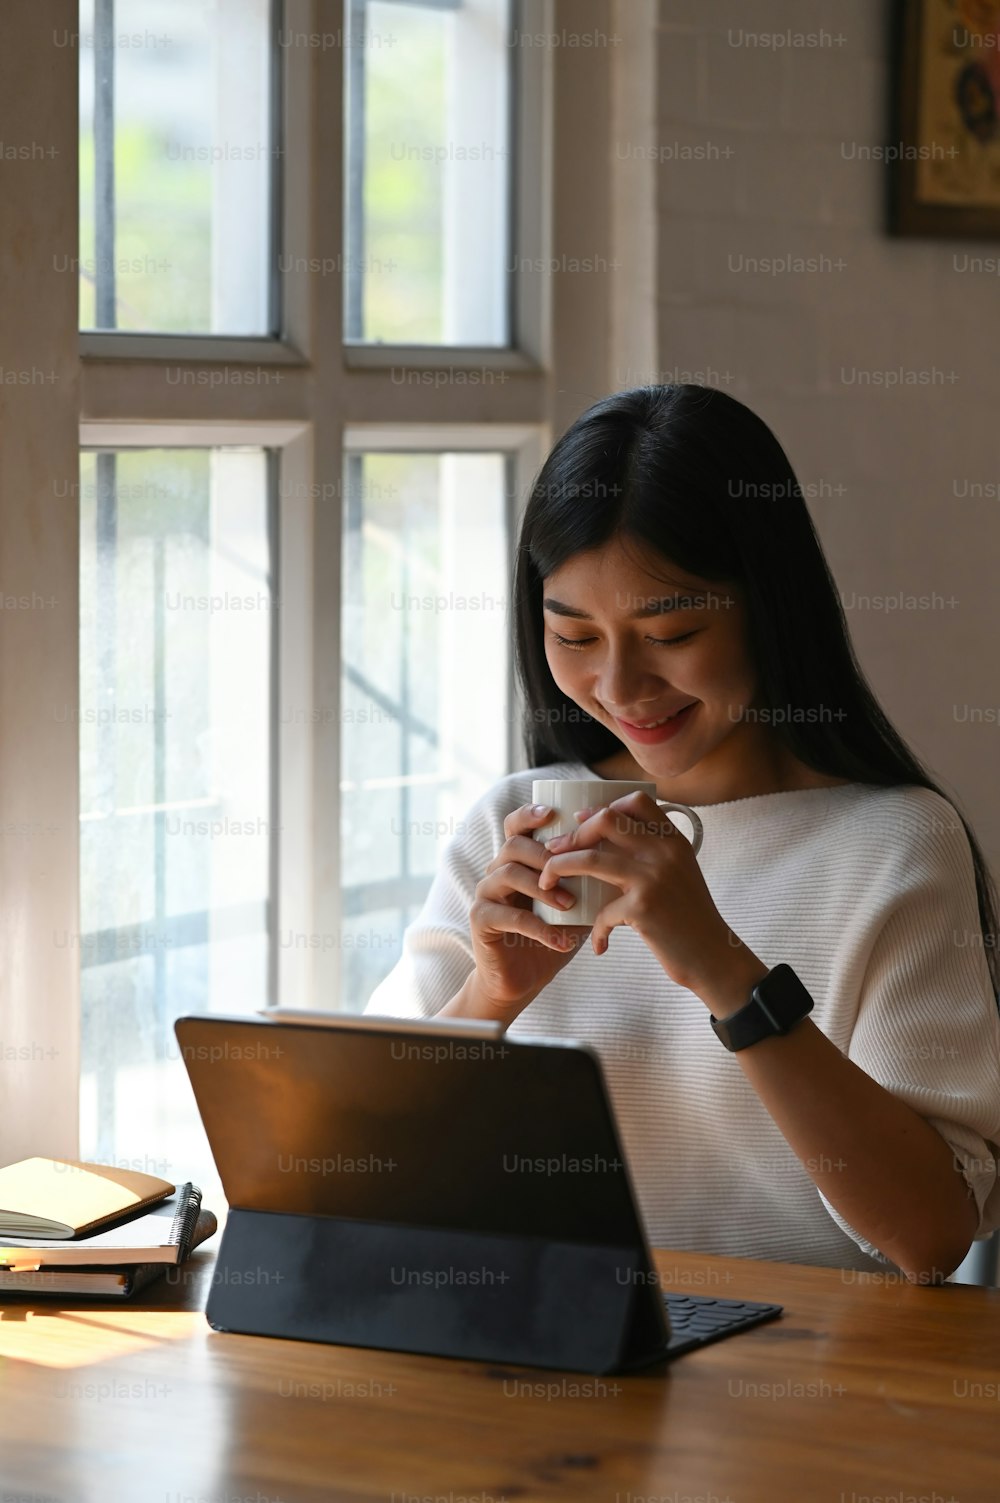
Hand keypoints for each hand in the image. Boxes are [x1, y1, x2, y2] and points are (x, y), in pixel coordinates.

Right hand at [466, 802, 591, 1018]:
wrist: (523, 978)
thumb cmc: (552, 934)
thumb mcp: (574, 904)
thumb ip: (587, 880)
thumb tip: (625, 858)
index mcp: (517, 861)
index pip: (515, 825)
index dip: (530, 814)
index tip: (553, 813)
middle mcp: (496, 871)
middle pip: (514, 845)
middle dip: (547, 854)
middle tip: (576, 870)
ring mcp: (485, 894)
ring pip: (508, 873)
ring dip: (544, 888)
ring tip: (570, 905)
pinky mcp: (481, 920)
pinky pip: (508, 916)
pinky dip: (539, 928)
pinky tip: (562, 941)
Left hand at [536, 790, 734, 992]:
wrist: (714, 957)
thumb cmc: (690, 918)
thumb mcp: (680, 874)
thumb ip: (653, 853)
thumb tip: (607, 836)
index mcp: (674, 840)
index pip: (636, 800)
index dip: (602, 807)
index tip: (580, 822)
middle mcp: (665, 852)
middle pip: (606, 820)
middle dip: (572, 834)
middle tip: (553, 851)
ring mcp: (654, 877)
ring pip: (591, 858)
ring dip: (559, 868)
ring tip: (545, 882)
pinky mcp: (643, 907)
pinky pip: (601, 912)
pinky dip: (596, 930)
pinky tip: (599, 944)